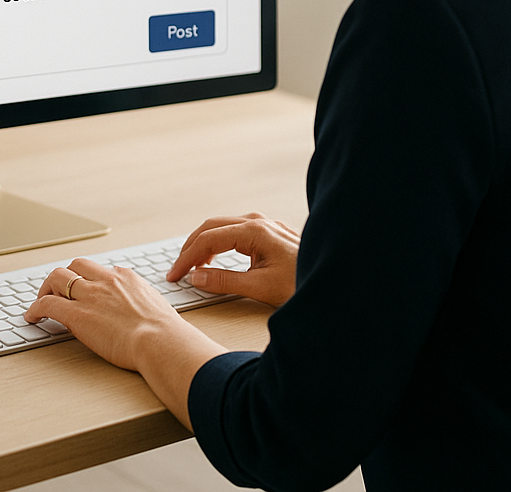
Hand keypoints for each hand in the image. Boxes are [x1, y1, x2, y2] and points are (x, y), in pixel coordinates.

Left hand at [23, 257, 224, 428]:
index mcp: (126, 277)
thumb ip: (143, 303)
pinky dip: (36, 308)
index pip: (100, 270)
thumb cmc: (165, 333)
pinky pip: (48, 304)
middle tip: (57, 291)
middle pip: (75, 265)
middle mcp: (106, 280)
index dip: (88, 280)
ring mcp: (90, 295)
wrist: (161, 341)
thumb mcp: (155, 307)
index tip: (84, 290)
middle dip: (64, 276)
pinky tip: (31, 316)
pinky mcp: (77, 315)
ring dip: (47, 288)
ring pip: (57, 277)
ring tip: (41, 301)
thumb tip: (143, 312)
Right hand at [166, 213, 300, 306]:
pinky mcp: (269, 233)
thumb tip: (196, 277)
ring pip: (222, 227)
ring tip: (192, 267)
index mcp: (254, 231)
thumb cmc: (302, 284)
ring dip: (204, 244)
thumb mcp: (260, 287)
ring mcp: (264, 225)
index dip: (187, 258)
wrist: (334, 281)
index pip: (208, 239)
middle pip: (212, 227)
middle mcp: (258, 222)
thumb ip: (224, 281)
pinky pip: (234, 232)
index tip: (175, 274)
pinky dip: (218, 244)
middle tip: (177, 270)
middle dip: (191, 248)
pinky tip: (215, 259)